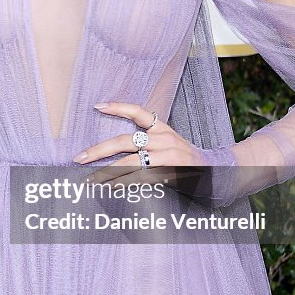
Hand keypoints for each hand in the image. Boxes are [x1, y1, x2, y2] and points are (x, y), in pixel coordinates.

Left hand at [73, 101, 202, 190]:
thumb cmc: (184, 159)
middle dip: (98, 150)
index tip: (97, 106)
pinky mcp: (168, 173)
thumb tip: (115, 149)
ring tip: (89, 180)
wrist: (215, 172)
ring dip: (106, 173)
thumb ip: (147, 141)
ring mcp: (166, 157)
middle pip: (124, 141)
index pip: (138, 112)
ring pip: (129, 163)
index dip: (118, 107)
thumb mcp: (169, 142)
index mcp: (162, 128)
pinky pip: (140, 179)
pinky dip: (123, 184)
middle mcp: (163, 139)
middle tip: (79, 157)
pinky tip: (109, 188)